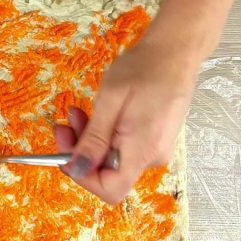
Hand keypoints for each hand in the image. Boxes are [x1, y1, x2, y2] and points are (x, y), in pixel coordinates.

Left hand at [54, 40, 199, 203]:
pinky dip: (104, 134)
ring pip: (112, 159)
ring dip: (89, 140)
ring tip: (77, 113)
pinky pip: (122, 147)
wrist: (176, 50)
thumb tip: (77, 170)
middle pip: (108, 173)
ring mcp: (154, 149)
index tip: (65, 154)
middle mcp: (152, 157)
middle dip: (80, 152)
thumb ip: (94, 139)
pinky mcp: (153, 140)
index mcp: (143, 151)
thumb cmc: (144, 69)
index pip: (110, 189)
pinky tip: (98, 114)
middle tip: (65, 124)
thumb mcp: (110, 101)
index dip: (83, 177)